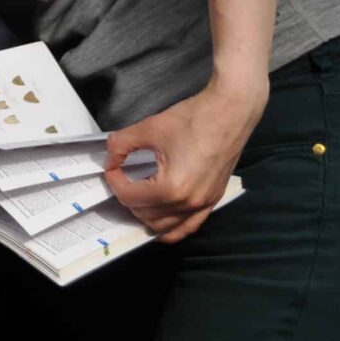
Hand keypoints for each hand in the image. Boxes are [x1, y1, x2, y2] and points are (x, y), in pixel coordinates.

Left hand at [102, 74, 268, 243]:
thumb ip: (120, 145)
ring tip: (137, 194)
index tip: (112, 167)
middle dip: (128, 198)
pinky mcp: (213, 201)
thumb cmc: (192, 119)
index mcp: (171, 188)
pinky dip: (170, 227)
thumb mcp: (148, 128)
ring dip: (146, 215)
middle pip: (145, 215)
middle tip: (122, 178)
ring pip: (165, 227)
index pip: (130, 197)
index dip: (114, 181)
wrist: (229, 112)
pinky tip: (159, 217)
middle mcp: (189, 204)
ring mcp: (203, 205)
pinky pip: (188, 227)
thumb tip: (109, 158)